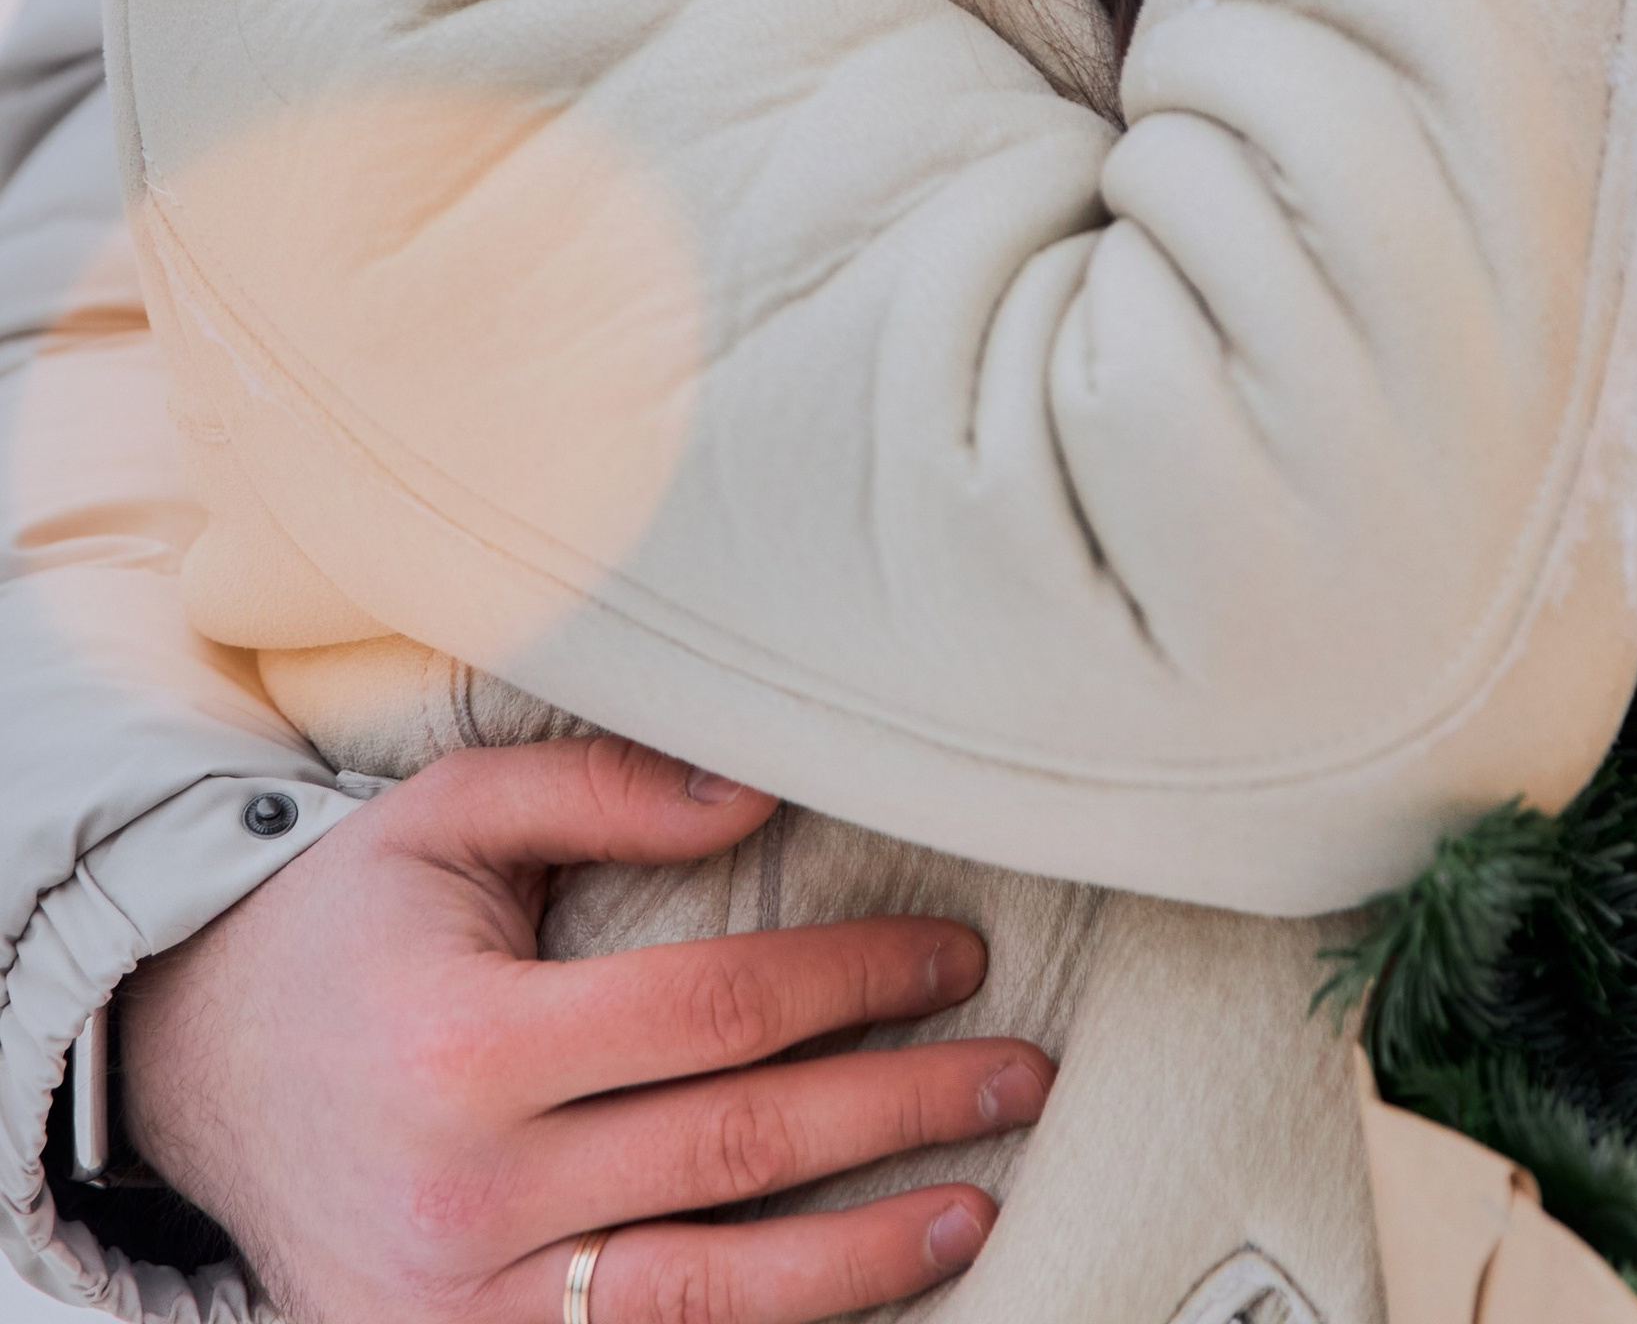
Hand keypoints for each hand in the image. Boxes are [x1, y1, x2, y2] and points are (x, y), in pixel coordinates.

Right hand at [119, 737, 1053, 1323]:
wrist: (196, 1075)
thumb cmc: (348, 925)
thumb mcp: (448, 816)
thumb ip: (603, 786)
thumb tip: (765, 791)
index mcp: (470, 1044)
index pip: (718, 1009)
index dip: (856, 977)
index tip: (954, 951)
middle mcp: (468, 1193)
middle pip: (739, 1151)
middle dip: (901, 1108)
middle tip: (1018, 1071)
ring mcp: (461, 1310)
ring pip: (710, 1295)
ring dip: (866, 1254)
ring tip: (981, 1204)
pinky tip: (856, 1297)